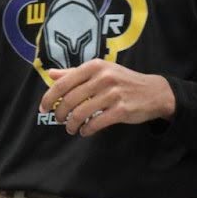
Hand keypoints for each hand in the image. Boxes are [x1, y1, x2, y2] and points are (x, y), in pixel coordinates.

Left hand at [38, 60, 173, 135]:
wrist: (154, 92)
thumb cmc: (123, 81)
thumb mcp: (100, 71)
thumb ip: (74, 73)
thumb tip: (51, 74)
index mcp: (95, 66)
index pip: (63, 83)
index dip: (49, 97)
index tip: (43, 108)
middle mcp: (103, 77)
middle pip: (70, 99)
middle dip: (60, 113)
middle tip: (58, 120)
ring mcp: (113, 94)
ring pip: (81, 113)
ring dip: (71, 124)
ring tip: (71, 128)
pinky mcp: (121, 110)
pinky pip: (96, 123)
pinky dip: (87, 130)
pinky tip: (85, 131)